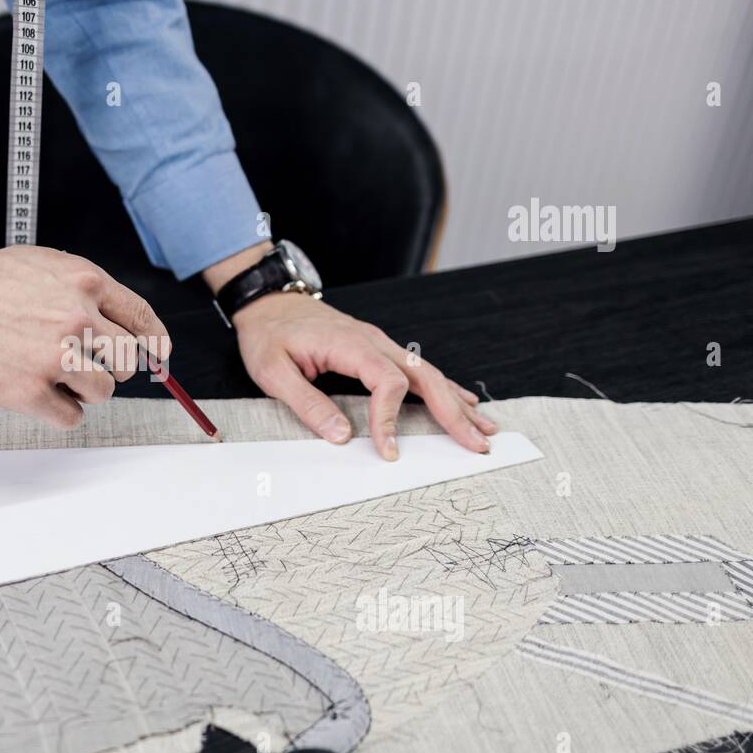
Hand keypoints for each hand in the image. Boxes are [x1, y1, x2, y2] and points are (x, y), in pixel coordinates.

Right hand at [0, 239, 170, 427]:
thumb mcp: (39, 265)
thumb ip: (79, 289)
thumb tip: (112, 319)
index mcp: (84, 282)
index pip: (143, 319)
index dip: (155, 343)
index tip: (158, 358)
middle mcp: (78, 319)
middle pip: (128, 361)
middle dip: (110, 368)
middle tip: (84, 367)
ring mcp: (57, 357)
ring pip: (103, 392)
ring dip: (83, 391)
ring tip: (51, 376)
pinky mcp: (33, 392)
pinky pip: (71, 417)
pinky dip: (58, 411)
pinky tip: (37, 393)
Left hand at [231, 292, 496, 459]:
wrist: (268, 302)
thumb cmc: (268, 334)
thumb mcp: (272, 371)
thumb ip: (306, 403)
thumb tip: (340, 436)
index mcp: (350, 345)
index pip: (388, 382)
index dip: (392, 419)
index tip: (388, 451)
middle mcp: (373, 341)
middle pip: (424, 376)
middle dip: (453, 412)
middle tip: (475, 443)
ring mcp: (379, 343)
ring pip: (428, 373)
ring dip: (458, 402)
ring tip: (484, 429)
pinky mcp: (377, 349)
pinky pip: (418, 369)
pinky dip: (445, 388)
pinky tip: (465, 403)